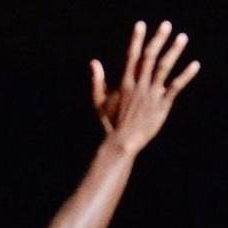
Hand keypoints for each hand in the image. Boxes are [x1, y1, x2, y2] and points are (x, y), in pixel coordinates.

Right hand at [91, 21, 199, 153]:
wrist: (122, 142)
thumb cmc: (109, 123)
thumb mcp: (99, 101)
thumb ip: (97, 80)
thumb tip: (93, 62)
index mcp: (124, 84)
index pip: (131, 57)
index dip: (136, 40)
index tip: (141, 25)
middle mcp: (138, 86)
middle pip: (149, 58)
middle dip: (158, 40)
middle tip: (166, 25)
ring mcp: (151, 94)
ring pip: (163, 68)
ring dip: (174, 52)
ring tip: (182, 37)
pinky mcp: (162, 104)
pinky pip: (175, 87)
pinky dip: (186, 75)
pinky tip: (195, 64)